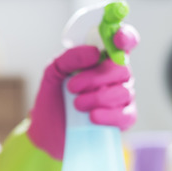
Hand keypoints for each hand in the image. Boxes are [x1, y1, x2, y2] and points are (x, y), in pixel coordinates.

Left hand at [28, 25, 139, 159]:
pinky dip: (108, 115)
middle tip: (72, 87)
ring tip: (76, 105)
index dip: (126, 37)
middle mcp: (116, 77)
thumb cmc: (53, 99)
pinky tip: (92, 117)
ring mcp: (121, 98)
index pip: (124, 42)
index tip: (117, 40)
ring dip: (97, 98)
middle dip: (95, 77)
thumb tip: (94, 53)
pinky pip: (125, 115)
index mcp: (103, 60)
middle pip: (121, 69)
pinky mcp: (122, 120)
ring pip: (122, 92)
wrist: (46, 132)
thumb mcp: (53, 73)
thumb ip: (69, 58)